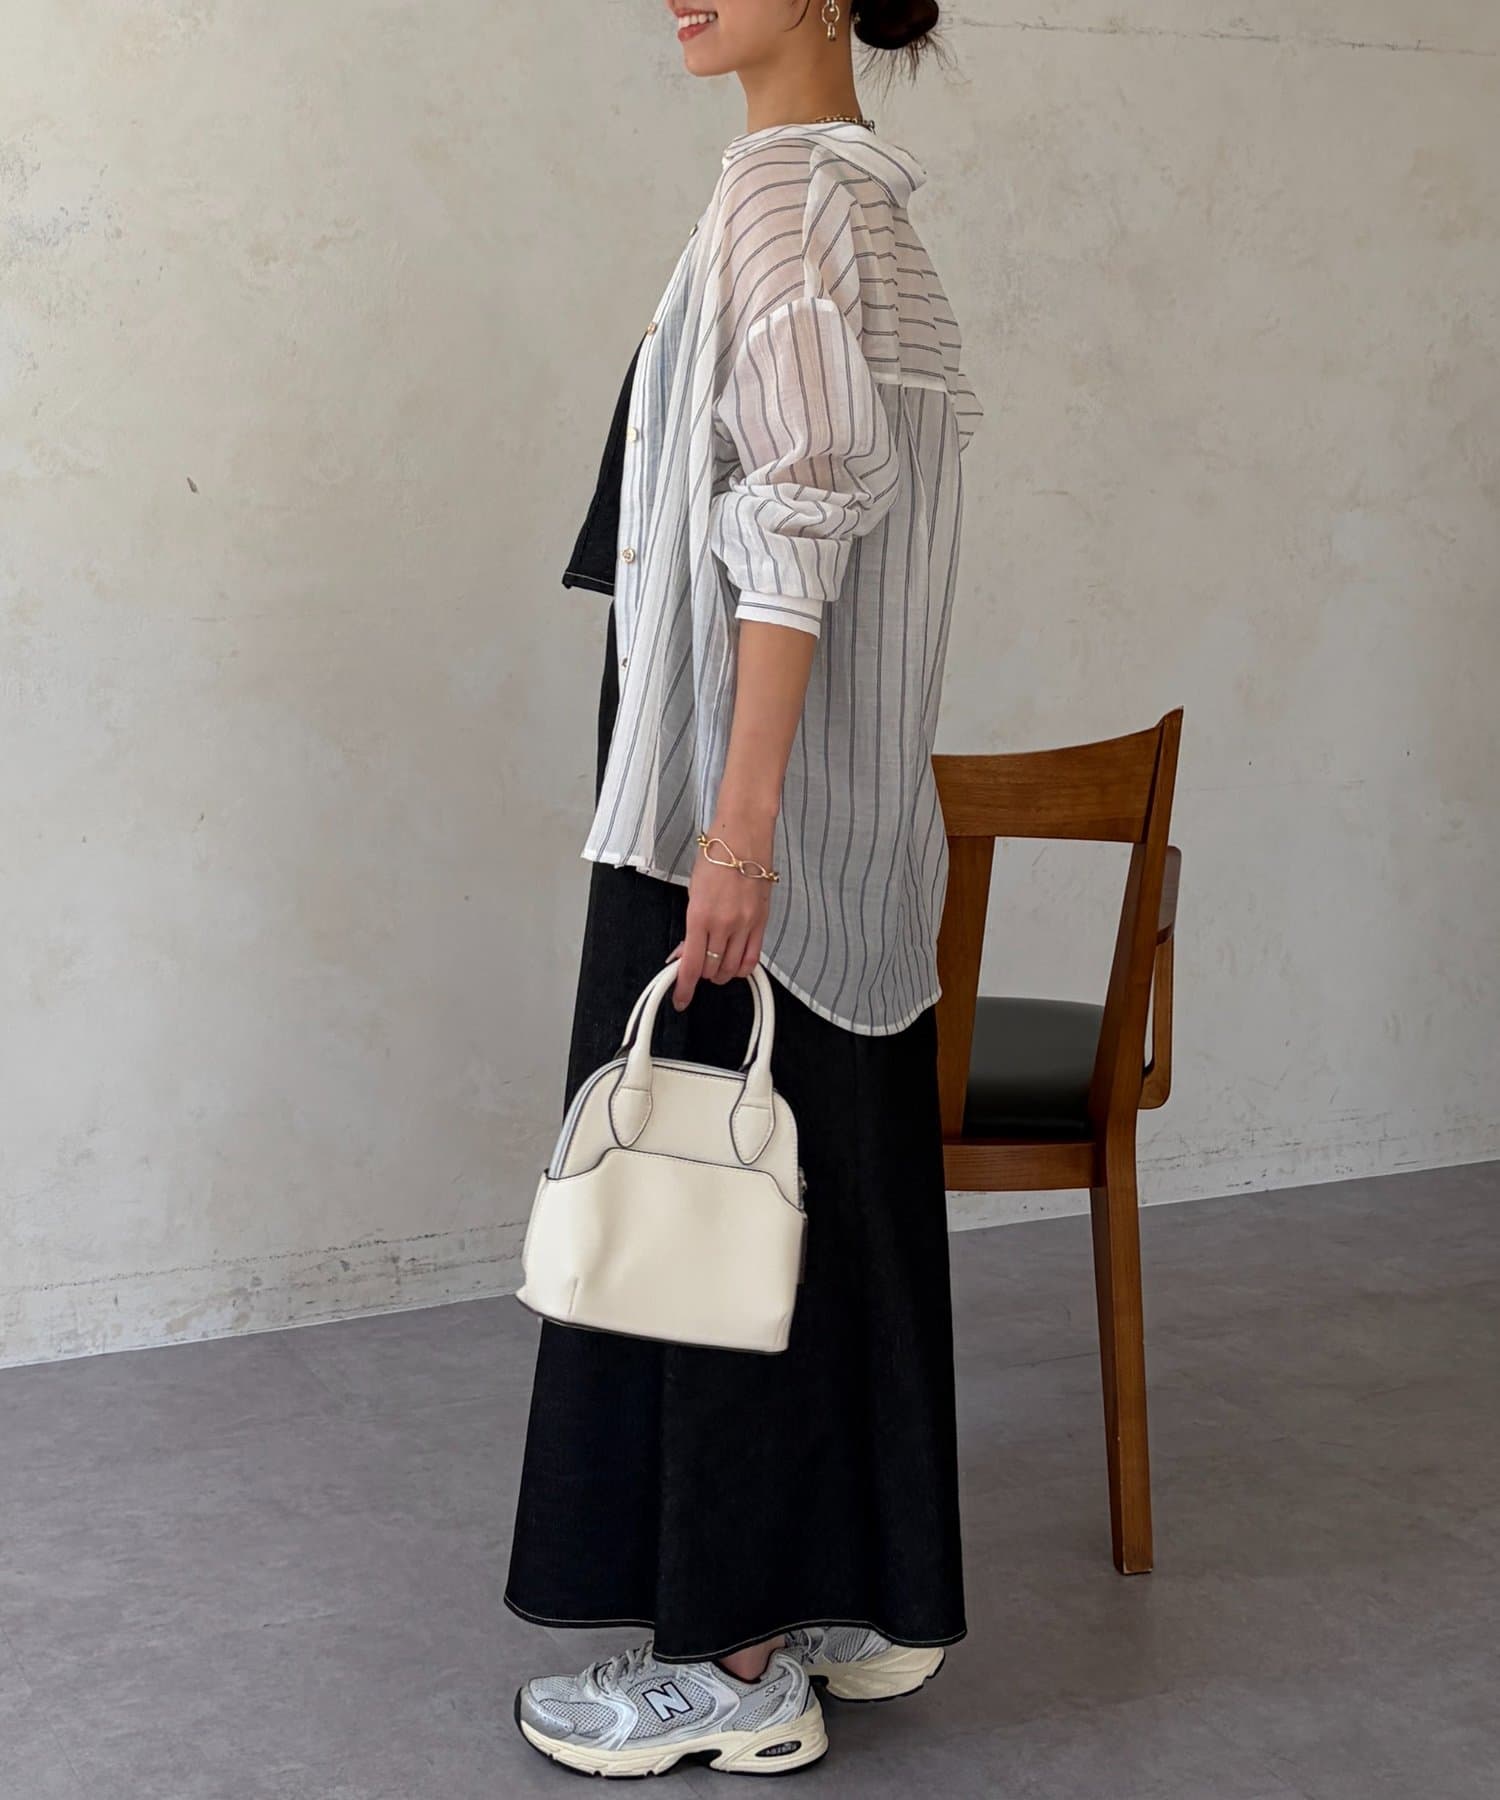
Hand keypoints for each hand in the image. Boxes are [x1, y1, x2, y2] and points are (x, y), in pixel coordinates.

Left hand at [665, 820, 775, 1009]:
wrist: (743, 837)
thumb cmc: (716, 858)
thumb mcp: (693, 893)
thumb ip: (691, 927)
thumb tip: (686, 952)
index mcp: (700, 916)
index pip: (691, 965)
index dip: (684, 988)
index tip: (680, 999)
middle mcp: (724, 924)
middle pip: (712, 970)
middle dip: (701, 973)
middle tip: (698, 962)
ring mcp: (745, 925)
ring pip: (731, 969)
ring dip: (720, 972)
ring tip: (715, 960)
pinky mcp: (762, 922)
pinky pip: (753, 958)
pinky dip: (741, 967)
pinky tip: (734, 962)